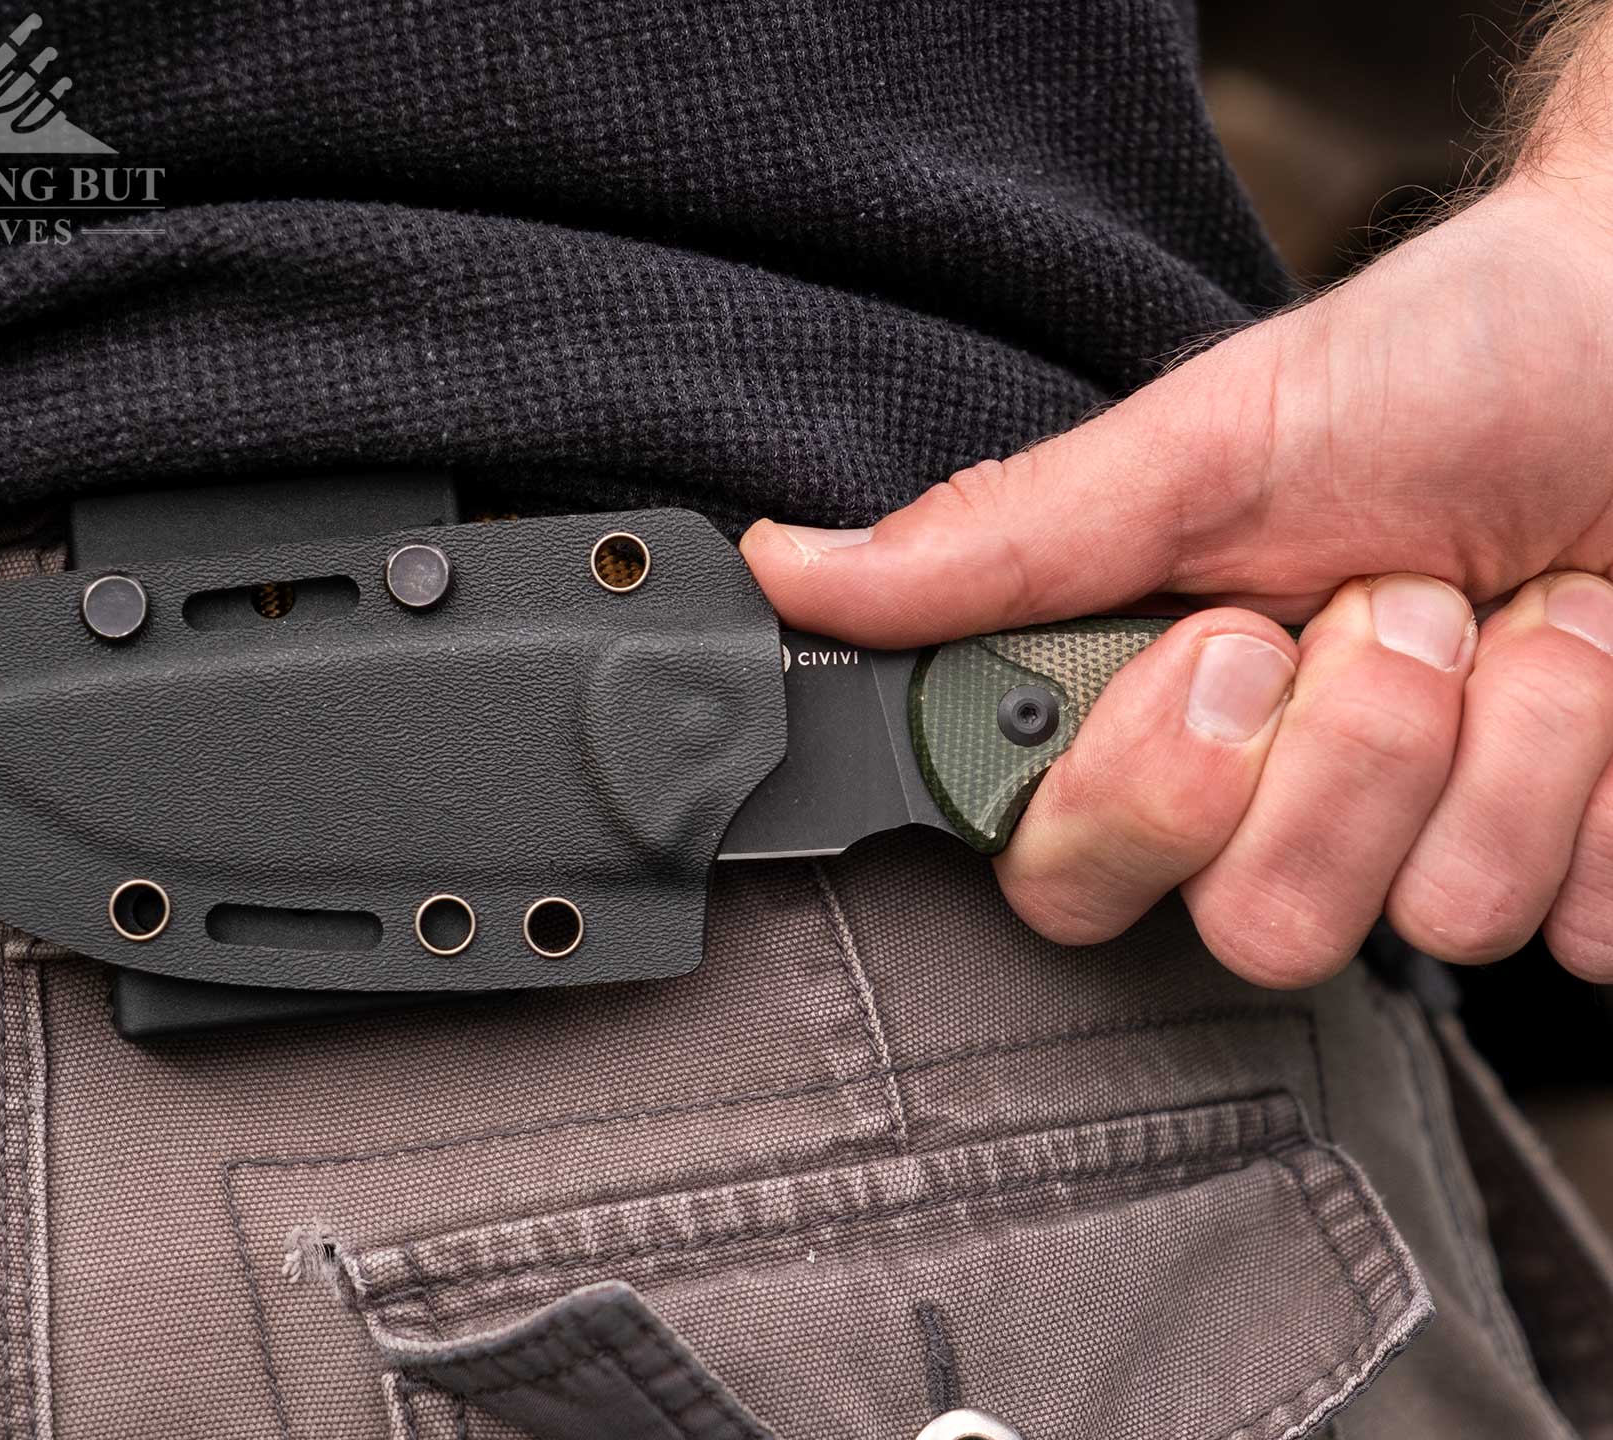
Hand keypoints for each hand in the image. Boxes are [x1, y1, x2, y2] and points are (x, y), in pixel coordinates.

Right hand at [741, 170, 1612, 986]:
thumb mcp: (1208, 445)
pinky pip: (1578, 931)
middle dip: (1346, 744)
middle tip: (1394, 601)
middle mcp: (1285, 804)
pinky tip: (1606, 675)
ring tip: (1522, 608)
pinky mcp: (1587, 880)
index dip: (1148, 787)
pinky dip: (1609, 779)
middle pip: (1256, 931)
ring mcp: (1434, 848)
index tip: (1225, 641)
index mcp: (1166, 716)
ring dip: (1504, 730)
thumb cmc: (1447, 369)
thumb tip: (791, 572)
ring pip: (1433, 923)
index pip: (1072, 875)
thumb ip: (1002, 544)